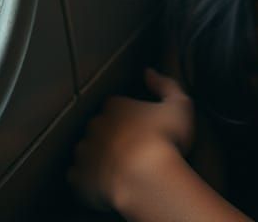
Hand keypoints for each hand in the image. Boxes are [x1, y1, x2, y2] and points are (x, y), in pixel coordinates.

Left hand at [67, 68, 194, 213]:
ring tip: (115, 169)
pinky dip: (86, 179)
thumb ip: (165, 85)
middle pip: (98, 126)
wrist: (146, 179)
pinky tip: (101, 184)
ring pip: (86, 150)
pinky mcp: (78, 178)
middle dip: (109, 135)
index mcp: (115, 106)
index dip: (126, 117)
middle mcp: (95, 125)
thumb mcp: (179, 105)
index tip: (138, 129)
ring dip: (96, 156)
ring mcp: (84, 151)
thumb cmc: (166, 140)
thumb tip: (148, 72)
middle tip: (128, 150)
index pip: (115, 106)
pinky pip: (77, 176)